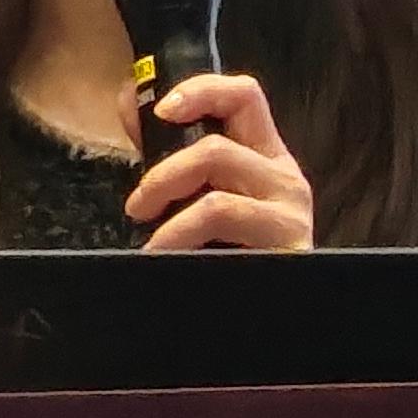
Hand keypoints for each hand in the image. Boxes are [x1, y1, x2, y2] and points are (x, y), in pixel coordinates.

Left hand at [123, 73, 314, 251]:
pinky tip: (165, 259)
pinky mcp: (285, 241)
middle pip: (221, 142)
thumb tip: (128, 99)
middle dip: (164, 170)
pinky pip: (220, 214)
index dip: (202, 89)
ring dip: (168, 205)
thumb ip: (167, 151)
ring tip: (152, 243)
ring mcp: (289, 210)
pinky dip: (179, 235)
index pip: (244, 95)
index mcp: (265, 159)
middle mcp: (284, 176)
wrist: (267, 328)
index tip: (161, 109)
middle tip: (138, 205)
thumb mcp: (197, 198)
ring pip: (218, 179)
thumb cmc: (228, 260)